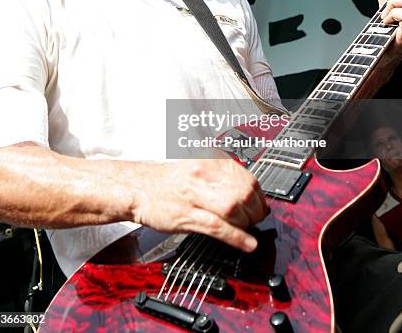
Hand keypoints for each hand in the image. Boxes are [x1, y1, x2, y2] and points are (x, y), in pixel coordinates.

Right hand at [130, 158, 267, 251]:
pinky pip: (218, 227)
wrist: (140, 189)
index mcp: (210, 159)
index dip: (259, 195)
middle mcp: (203, 173)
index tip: (261, 204)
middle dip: (255, 210)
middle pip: (243, 193)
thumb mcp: (199, 166)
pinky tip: (247, 243)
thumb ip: (224, 176)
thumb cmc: (170, 181)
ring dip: (246, 223)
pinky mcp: (186, 215)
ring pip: (233, 209)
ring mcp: (195, 194)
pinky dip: (237, 237)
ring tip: (247, 228)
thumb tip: (251, 192)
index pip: (247, 177)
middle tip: (255, 219)